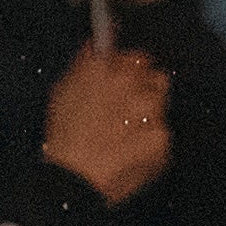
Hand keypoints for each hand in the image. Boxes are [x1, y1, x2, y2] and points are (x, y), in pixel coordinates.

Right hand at [41, 37, 173, 202]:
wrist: (75, 181)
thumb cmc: (64, 140)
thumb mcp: (63, 92)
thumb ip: (85, 64)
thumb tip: (98, 44)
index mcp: (104, 68)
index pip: (136, 56)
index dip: (132, 69)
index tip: (128, 80)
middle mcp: (130, 82)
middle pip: (155, 76)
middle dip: (145, 90)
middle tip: (128, 111)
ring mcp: (150, 110)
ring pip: (161, 104)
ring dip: (149, 115)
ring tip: (126, 137)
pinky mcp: (161, 137)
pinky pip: (162, 134)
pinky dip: (150, 143)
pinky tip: (130, 153)